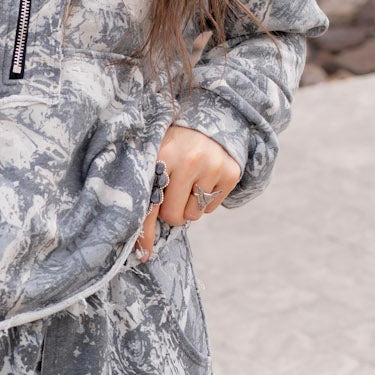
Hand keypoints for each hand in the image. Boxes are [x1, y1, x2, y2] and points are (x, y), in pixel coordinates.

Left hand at [136, 124, 241, 260]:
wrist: (207, 118)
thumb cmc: (171, 147)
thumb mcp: (153, 159)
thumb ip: (143, 196)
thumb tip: (142, 253)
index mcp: (160, 154)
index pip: (150, 203)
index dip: (146, 232)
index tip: (144, 255)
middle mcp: (188, 159)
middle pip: (174, 216)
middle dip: (172, 210)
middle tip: (172, 189)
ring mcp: (212, 165)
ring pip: (194, 215)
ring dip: (189, 205)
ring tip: (188, 181)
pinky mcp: (231, 172)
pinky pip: (212, 208)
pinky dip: (206, 200)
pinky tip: (204, 178)